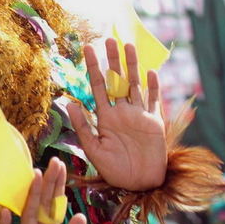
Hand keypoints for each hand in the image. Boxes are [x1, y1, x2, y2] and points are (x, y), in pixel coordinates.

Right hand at [0, 157, 85, 223]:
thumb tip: (80, 215)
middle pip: (44, 208)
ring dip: (32, 199)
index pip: (55, 209)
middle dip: (50, 186)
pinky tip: (5, 213)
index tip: (62, 167)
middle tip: (54, 162)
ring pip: (30, 220)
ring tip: (36, 177)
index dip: (58, 189)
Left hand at [66, 39, 166, 191]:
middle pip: (117, 80)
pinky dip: (153, 87)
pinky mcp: (154, 122)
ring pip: (134, 85)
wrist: (139, 184)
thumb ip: (83, 127)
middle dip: (113, 60)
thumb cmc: (114, 170)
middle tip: (108, 39)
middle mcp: (122, 111)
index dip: (92, 68)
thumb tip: (70, 104)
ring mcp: (138, 115)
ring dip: (132, 66)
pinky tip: (151, 72)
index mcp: (105, 117)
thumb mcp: (94, 149)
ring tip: (128, 46)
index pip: (97, 86)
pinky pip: (153, 101)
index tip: (87, 48)